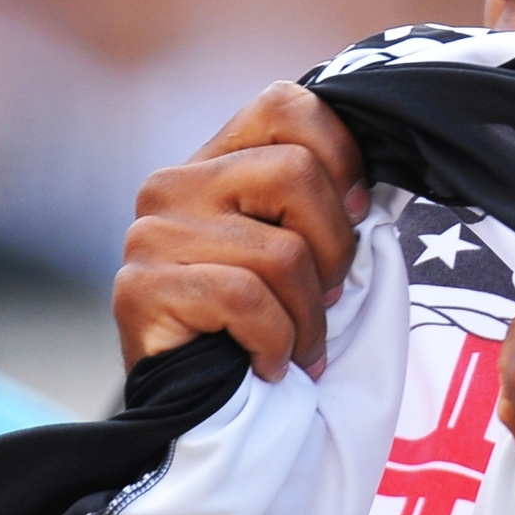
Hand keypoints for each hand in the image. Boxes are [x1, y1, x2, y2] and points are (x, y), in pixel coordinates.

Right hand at [113, 81, 366, 380]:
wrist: (201, 410)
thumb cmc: (265, 322)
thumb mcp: (301, 245)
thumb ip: (323, 201)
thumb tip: (374, 185)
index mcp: (218, 160)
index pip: (285, 105)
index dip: (340, 155)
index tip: (358, 213)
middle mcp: (174, 184)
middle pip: (296, 172)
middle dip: (335, 248)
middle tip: (326, 295)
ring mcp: (151, 234)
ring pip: (281, 250)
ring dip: (308, 314)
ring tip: (298, 342)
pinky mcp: (139, 289)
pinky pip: (245, 299)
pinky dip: (276, 341)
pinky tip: (267, 362)